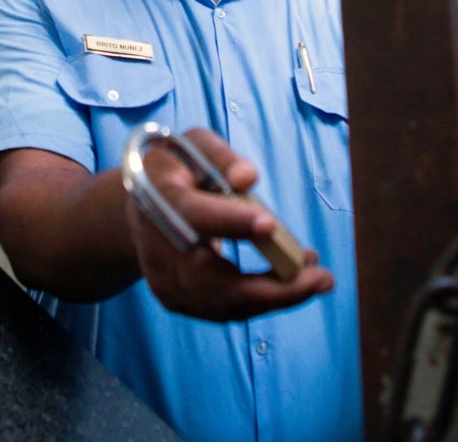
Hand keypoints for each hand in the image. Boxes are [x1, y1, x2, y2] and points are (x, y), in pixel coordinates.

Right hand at [123, 128, 333, 320]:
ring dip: (274, 298)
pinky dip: (259, 303)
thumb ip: (220, 157)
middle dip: (270, 287)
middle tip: (320, 277)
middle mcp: (155, 244)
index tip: (269, 224)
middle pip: (208, 278)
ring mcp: (161, 277)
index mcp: (158, 197)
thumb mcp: (193, 145)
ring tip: (315, 277)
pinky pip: (221, 311)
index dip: (228, 221)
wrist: (136, 206)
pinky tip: (289, 284)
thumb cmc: (176, 170)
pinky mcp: (173, 298)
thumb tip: (249, 178)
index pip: (192, 214)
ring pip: (220, 304)